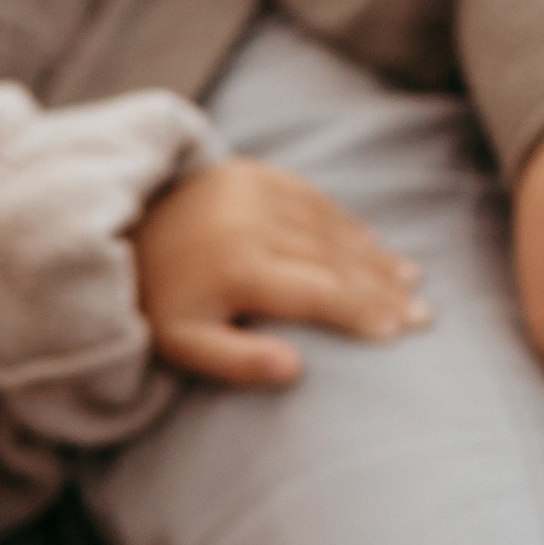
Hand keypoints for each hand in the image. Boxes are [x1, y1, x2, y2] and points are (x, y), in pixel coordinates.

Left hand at [135, 155, 426, 384]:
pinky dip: (345, 223)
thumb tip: (295, 371)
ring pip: (331, 228)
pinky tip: (373, 245)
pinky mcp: (251, 173)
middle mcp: (252, 222)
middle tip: (425, 315)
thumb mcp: (182, 344)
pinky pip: (312, 199)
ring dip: (374, 256)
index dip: (363, 313)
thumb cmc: (154, 301)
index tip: (399, 331)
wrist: (118, 234)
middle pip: (335, 260)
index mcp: (239, 267)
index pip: (320, 293)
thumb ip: (237, 361)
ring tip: (410, 282)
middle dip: (383, 289)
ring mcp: (254, 191)